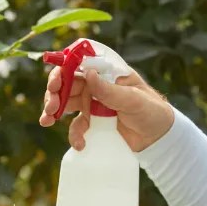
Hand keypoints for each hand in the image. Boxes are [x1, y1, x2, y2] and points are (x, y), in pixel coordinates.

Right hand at [39, 66, 174, 152]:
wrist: (159, 138)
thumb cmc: (151, 111)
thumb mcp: (133, 100)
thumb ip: (109, 90)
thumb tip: (87, 74)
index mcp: (108, 72)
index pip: (81, 61)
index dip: (64, 65)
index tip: (57, 79)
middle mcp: (97, 84)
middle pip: (67, 82)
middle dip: (54, 91)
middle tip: (51, 105)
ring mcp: (93, 103)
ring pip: (65, 102)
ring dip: (53, 110)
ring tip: (48, 120)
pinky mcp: (93, 122)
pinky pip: (76, 126)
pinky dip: (73, 134)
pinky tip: (80, 144)